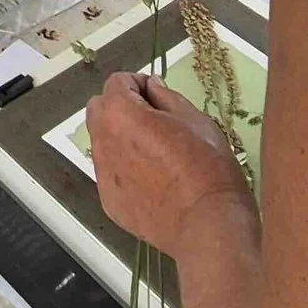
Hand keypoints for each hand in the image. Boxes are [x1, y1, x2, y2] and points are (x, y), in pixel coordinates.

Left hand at [87, 69, 253, 255]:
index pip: (115, 83)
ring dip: (121, 138)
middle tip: (153, 119)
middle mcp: (103, 142)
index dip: (137, 84)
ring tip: (156, 153)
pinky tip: (154, 181)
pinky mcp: (109, 202)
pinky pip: (110, 173)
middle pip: (99, 110)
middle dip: (120, 106)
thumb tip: (152, 88)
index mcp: (120, 116)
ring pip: (103, 142)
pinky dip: (125, 168)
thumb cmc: (208, 168)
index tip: (157, 96)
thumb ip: (167, 98)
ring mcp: (103, 175)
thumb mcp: (196, 120)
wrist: (207, 224)